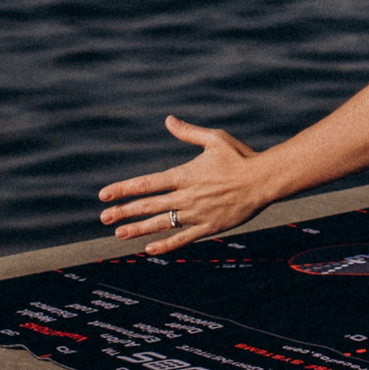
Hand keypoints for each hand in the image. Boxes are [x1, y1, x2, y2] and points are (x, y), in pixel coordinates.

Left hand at [96, 116, 269, 254]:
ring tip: (119, 234)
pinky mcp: (209, 226)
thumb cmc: (241, 156)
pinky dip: (166, 245)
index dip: (123, 189)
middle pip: (149, 206)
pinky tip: (150, 249)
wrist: (264, 180)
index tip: (104, 194)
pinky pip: (183, 238)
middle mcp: (187, 196)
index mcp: (185, 175)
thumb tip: (168, 120)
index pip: (147, 184)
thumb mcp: (214, 139)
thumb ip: (188, 132)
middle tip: (104, 218)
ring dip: (138, 229)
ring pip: (162, 224)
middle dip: (124, 211)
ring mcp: (197, 213)